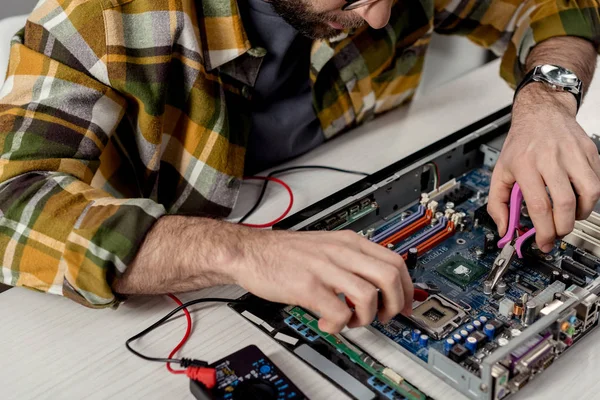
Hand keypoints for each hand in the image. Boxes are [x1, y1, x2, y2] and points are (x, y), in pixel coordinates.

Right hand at [232, 228, 412, 333]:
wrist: (250, 251)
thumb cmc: (285, 252)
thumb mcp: (327, 245)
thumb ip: (352, 259)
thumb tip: (378, 282)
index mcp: (349, 242)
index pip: (395, 261)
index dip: (407, 288)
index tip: (406, 304)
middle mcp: (341, 252)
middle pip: (390, 277)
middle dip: (394, 304)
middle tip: (383, 317)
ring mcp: (324, 269)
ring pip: (368, 296)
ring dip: (365, 318)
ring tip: (350, 320)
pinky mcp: (307, 287)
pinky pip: (338, 313)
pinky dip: (338, 325)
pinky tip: (327, 322)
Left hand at [488, 84, 599, 251]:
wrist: (541, 113)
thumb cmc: (521, 144)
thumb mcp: (500, 171)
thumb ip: (497, 203)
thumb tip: (504, 228)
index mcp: (525, 165)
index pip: (539, 205)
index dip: (544, 230)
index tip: (544, 242)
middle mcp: (550, 158)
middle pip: (565, 203)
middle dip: (563, 227)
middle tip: (558, 233)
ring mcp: (573, 154)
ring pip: (589, 193)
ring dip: (581, 213)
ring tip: (569, 216)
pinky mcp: (590, 152)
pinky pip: (597, 181)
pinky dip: (590, 197)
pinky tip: (577, 199)